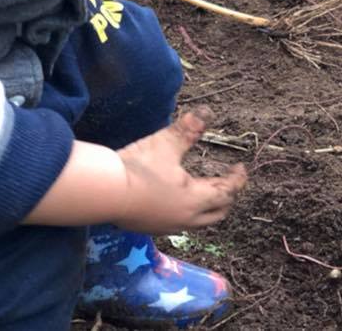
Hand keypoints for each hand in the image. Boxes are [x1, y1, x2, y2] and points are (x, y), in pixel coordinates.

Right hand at [114, 109, 247, 234]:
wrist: (101, 192)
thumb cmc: (137, 167)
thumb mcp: (166, 143)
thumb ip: (188, 129)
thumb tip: (207, 112)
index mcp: (195, 199)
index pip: (226, 192)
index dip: (237, 179)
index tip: (241, 168)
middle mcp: (185, 218)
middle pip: (217, 214)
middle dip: (226, 197)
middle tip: (228, 182)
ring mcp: (166, 226)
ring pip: (198, 222)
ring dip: (207, 208)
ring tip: (206, 192)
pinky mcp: (149, 228)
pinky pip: (179, 225)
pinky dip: (188, 213)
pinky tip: (178, 202)